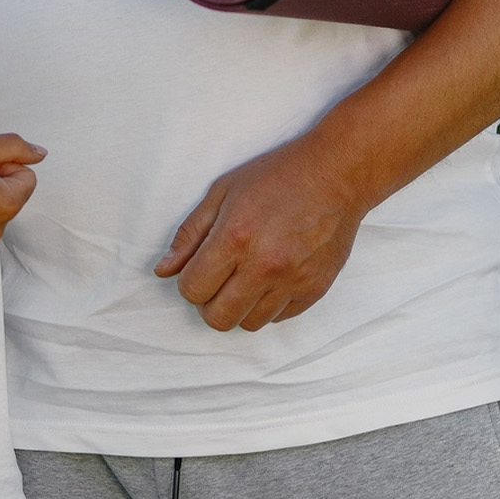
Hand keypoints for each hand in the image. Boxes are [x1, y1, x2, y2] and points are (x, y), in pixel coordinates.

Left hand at [154, 136, 365, 331]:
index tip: (198, 266)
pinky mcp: (315, 290)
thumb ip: (190, 234)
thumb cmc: (276, 176)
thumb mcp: (222, 191)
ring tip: (246, 275)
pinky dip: (268, 304)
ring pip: (249, 324)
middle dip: (209, 302)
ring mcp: (293, 281)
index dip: (188, 281)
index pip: (192, 290)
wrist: (336, 174)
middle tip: (218, 278)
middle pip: (218, 318)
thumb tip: (163, 271)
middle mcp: (264, 265)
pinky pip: (279, 318)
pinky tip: (271, 276)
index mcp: (235, 237)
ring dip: (239, 306)